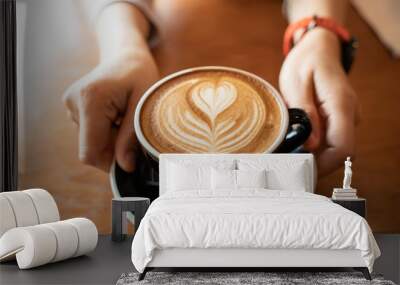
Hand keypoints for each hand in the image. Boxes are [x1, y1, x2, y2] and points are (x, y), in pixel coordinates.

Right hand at [63, 51, 158, 171]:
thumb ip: (131, 137)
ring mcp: (70, 104)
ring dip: (111, 138)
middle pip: (90, 149)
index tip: (130, 157)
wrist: (126, 55)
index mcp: (91, 100)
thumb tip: (125, 167)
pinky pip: (89, 132)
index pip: (90, 152)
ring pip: (90, 141)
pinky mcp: (72, 107)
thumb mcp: (143, 105)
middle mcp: (74, 102)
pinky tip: (116, 114)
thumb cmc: (140, 75)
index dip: (110, 162)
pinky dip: (105, 131)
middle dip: (113, 149)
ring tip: (124, 117)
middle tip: (132, 131)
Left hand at [279, 28, 359, 175]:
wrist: (318, 48)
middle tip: (287, 163)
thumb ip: (305, 114)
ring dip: (314, 154)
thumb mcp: (296, 85)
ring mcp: (346, 116)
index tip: (301, 169)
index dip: (325, 165)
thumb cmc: (305, 62)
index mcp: (340, 104)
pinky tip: (296, 142)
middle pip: (339, 152)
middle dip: (316, 162)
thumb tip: (311, 145)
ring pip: (334, 147)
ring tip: (288, 151)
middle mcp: (349, 113)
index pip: (343, 147)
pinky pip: (330, 138)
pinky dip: (314, 145)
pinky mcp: (338, 118)